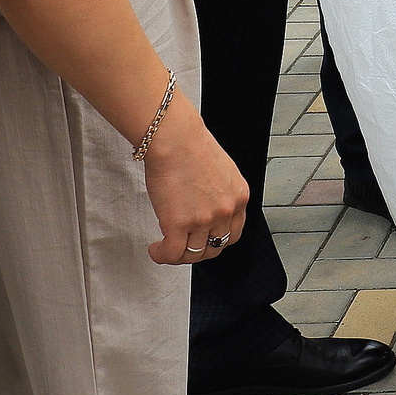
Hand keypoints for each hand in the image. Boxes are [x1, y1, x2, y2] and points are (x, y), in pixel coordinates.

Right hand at [139, 99, 249, 264]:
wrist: (176, 138)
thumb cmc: (191, 147)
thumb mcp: (222, 172)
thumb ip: (220, 193)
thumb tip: (206, 207)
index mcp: (239, 197)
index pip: (233, 233)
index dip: (216, 241)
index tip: (203, 239)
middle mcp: (226, 210)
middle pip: (215, 248)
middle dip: (197, 250)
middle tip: (182, 245)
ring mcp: (204, 219)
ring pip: (193, 254)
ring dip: (178, 255)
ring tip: (165, 247)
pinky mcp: (179, 224)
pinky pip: (172, 254)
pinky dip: (162, 256)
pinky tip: (155, 249)